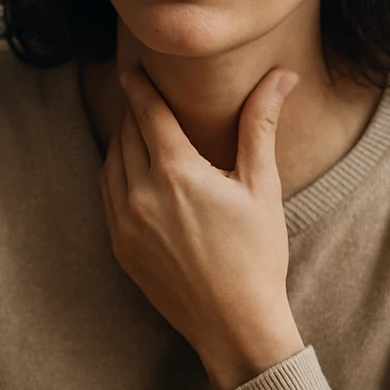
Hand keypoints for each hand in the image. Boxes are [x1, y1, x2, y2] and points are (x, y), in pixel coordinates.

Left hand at [99, 66, 304, 389]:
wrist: (235, 324)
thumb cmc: (257, 255)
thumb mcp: (262, 186)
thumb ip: (261, 124)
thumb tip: (283, 75)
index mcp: (177, 173)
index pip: (147, 112)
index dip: (139, 84)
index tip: (132, 65)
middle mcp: (141, 194)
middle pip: (126, 133)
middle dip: (133, 110)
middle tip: (139, 91)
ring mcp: (124, 223)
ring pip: (112, 162)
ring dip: (122, 140)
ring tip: (137, 127)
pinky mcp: (119, 247)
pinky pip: (107, 195)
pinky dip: (116, 173)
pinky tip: (132, 170)